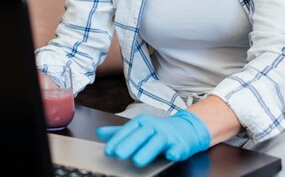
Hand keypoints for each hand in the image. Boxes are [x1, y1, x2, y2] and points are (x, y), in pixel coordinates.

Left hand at [96, 110, 210, 166]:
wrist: (185, 128)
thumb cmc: (157, 130)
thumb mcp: (138, 129)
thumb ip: (119, 132)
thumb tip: (99, 132)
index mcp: (142, 122)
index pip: (128, 130)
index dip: (118, 140)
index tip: (108, 151)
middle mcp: (155, 127)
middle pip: (141, 134)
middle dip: (130, 144)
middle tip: (119, 155)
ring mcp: (168, 135)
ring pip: (158, 142)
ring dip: (148, 151)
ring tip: (137, 161)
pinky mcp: (181, 144)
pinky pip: (178, 148)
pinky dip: (175, 151)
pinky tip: (170, 155)